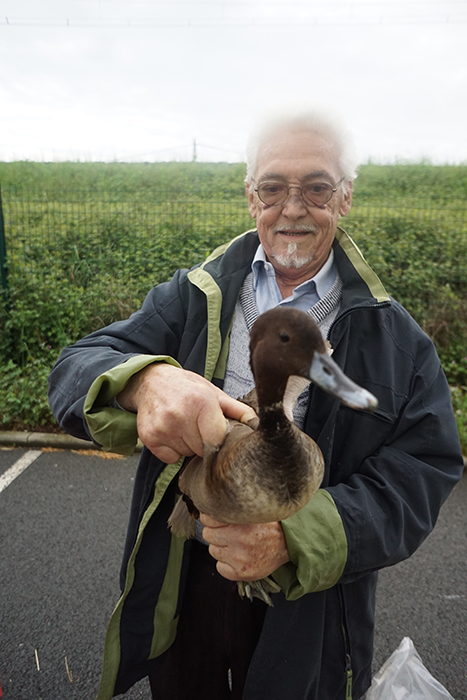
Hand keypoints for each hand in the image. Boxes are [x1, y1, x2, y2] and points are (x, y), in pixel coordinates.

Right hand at [117, 363, 255, 463]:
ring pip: (187, 454)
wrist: (151, 381)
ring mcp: (163, 427)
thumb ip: (237, 410)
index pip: (218, 439)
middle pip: (202, 449)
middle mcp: (180, 414)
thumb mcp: (214, 392)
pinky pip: (170, 458)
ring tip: (182, 426)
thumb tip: (257, 425)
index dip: (219, 438)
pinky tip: (170, 432)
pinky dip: (172, 450)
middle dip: (203, 441)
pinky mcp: (149, 437)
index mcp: (201, 402)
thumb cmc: (186, 387)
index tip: (215, 430)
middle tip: (196, 424)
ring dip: (188, 445)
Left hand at [200, 513, 289, 580]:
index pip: (208, 518)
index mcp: (241, 520)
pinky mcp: (241, 572)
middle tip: (229, 533)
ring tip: (236, 545)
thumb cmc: (268, 526)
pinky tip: (237, 557)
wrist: (287, 544)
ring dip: (221, 548)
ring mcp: (240, 557)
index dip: (211, 519)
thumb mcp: (252, 511)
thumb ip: (232, 509)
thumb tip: (208, 508)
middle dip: (216, 533)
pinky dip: (226, 564)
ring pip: (213, 551)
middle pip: (208, 534)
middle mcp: (240, 538)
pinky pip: (219, 567)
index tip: (218, 520)